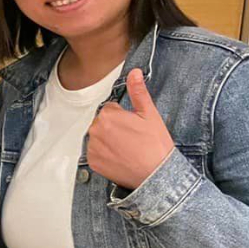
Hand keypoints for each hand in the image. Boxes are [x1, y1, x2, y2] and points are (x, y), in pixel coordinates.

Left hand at [87, 68, 174, 189]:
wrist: (157, 175)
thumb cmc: (155, 145)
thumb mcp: (150, 115)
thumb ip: (138, 92)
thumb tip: (134, 72)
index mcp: (107, 115)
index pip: (111, 110)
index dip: (124, 118)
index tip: (135, 128)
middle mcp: (95, 130)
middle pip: (103, 123)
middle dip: (115, 128)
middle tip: (133, 140)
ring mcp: (92, 147)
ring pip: (98, 138)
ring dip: (109, 141)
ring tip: (127, 150)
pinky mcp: (92, 162)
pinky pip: (95, 154)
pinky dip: (105, 155)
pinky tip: (120, 158)